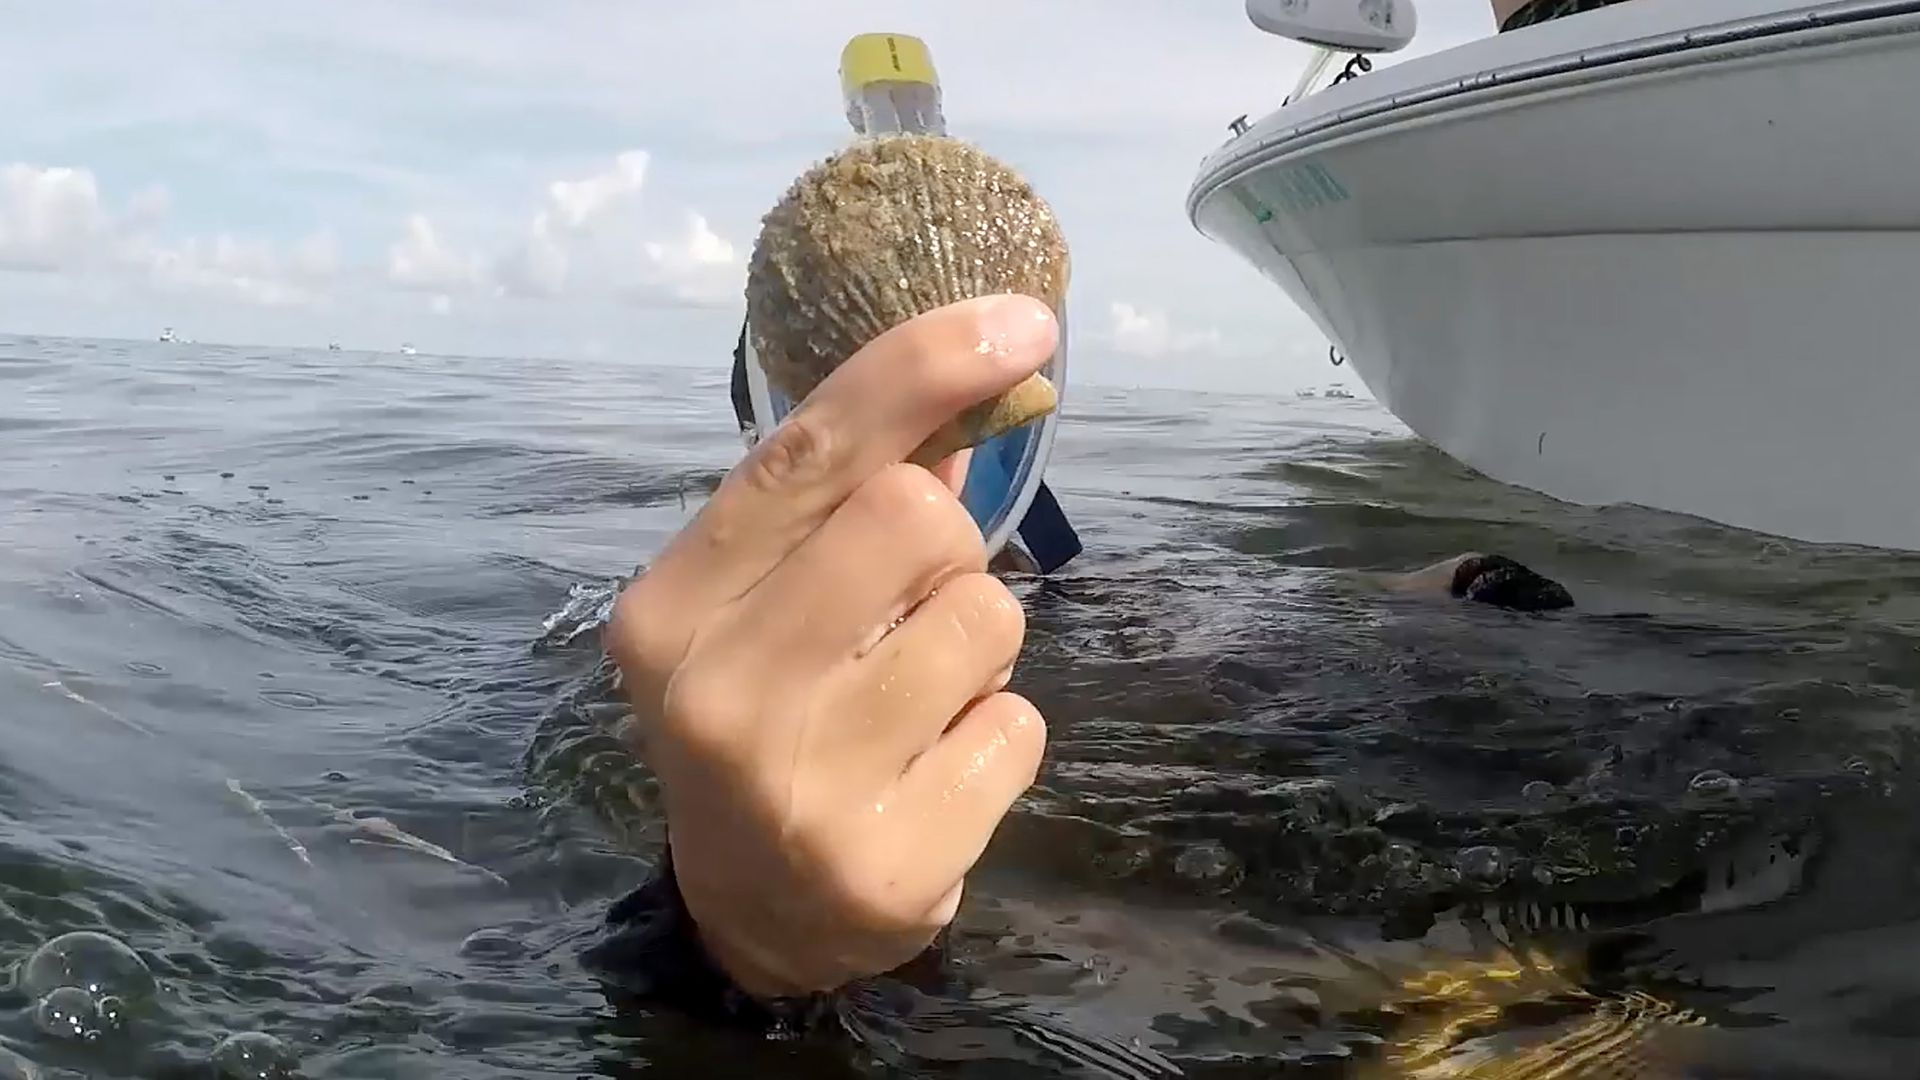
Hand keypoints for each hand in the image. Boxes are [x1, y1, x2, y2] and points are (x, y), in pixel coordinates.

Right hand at [607, 294, 1055, 998]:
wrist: (753, 916)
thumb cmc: (769, 721)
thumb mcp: (767, 607)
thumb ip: (845, 507)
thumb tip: (972, 391)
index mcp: (670, 610)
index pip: (807, 450)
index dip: (922, 368)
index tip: (1022, 324)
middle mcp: (718, 694)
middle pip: (916, 515)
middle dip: (947, 548)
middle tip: (909, 609)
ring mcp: (799, 788)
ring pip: (987, 618)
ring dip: (981, 646)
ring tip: (919, 701)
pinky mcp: (885, 863)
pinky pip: (1019, 726)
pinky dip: (998, 736)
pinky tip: (935, 773)